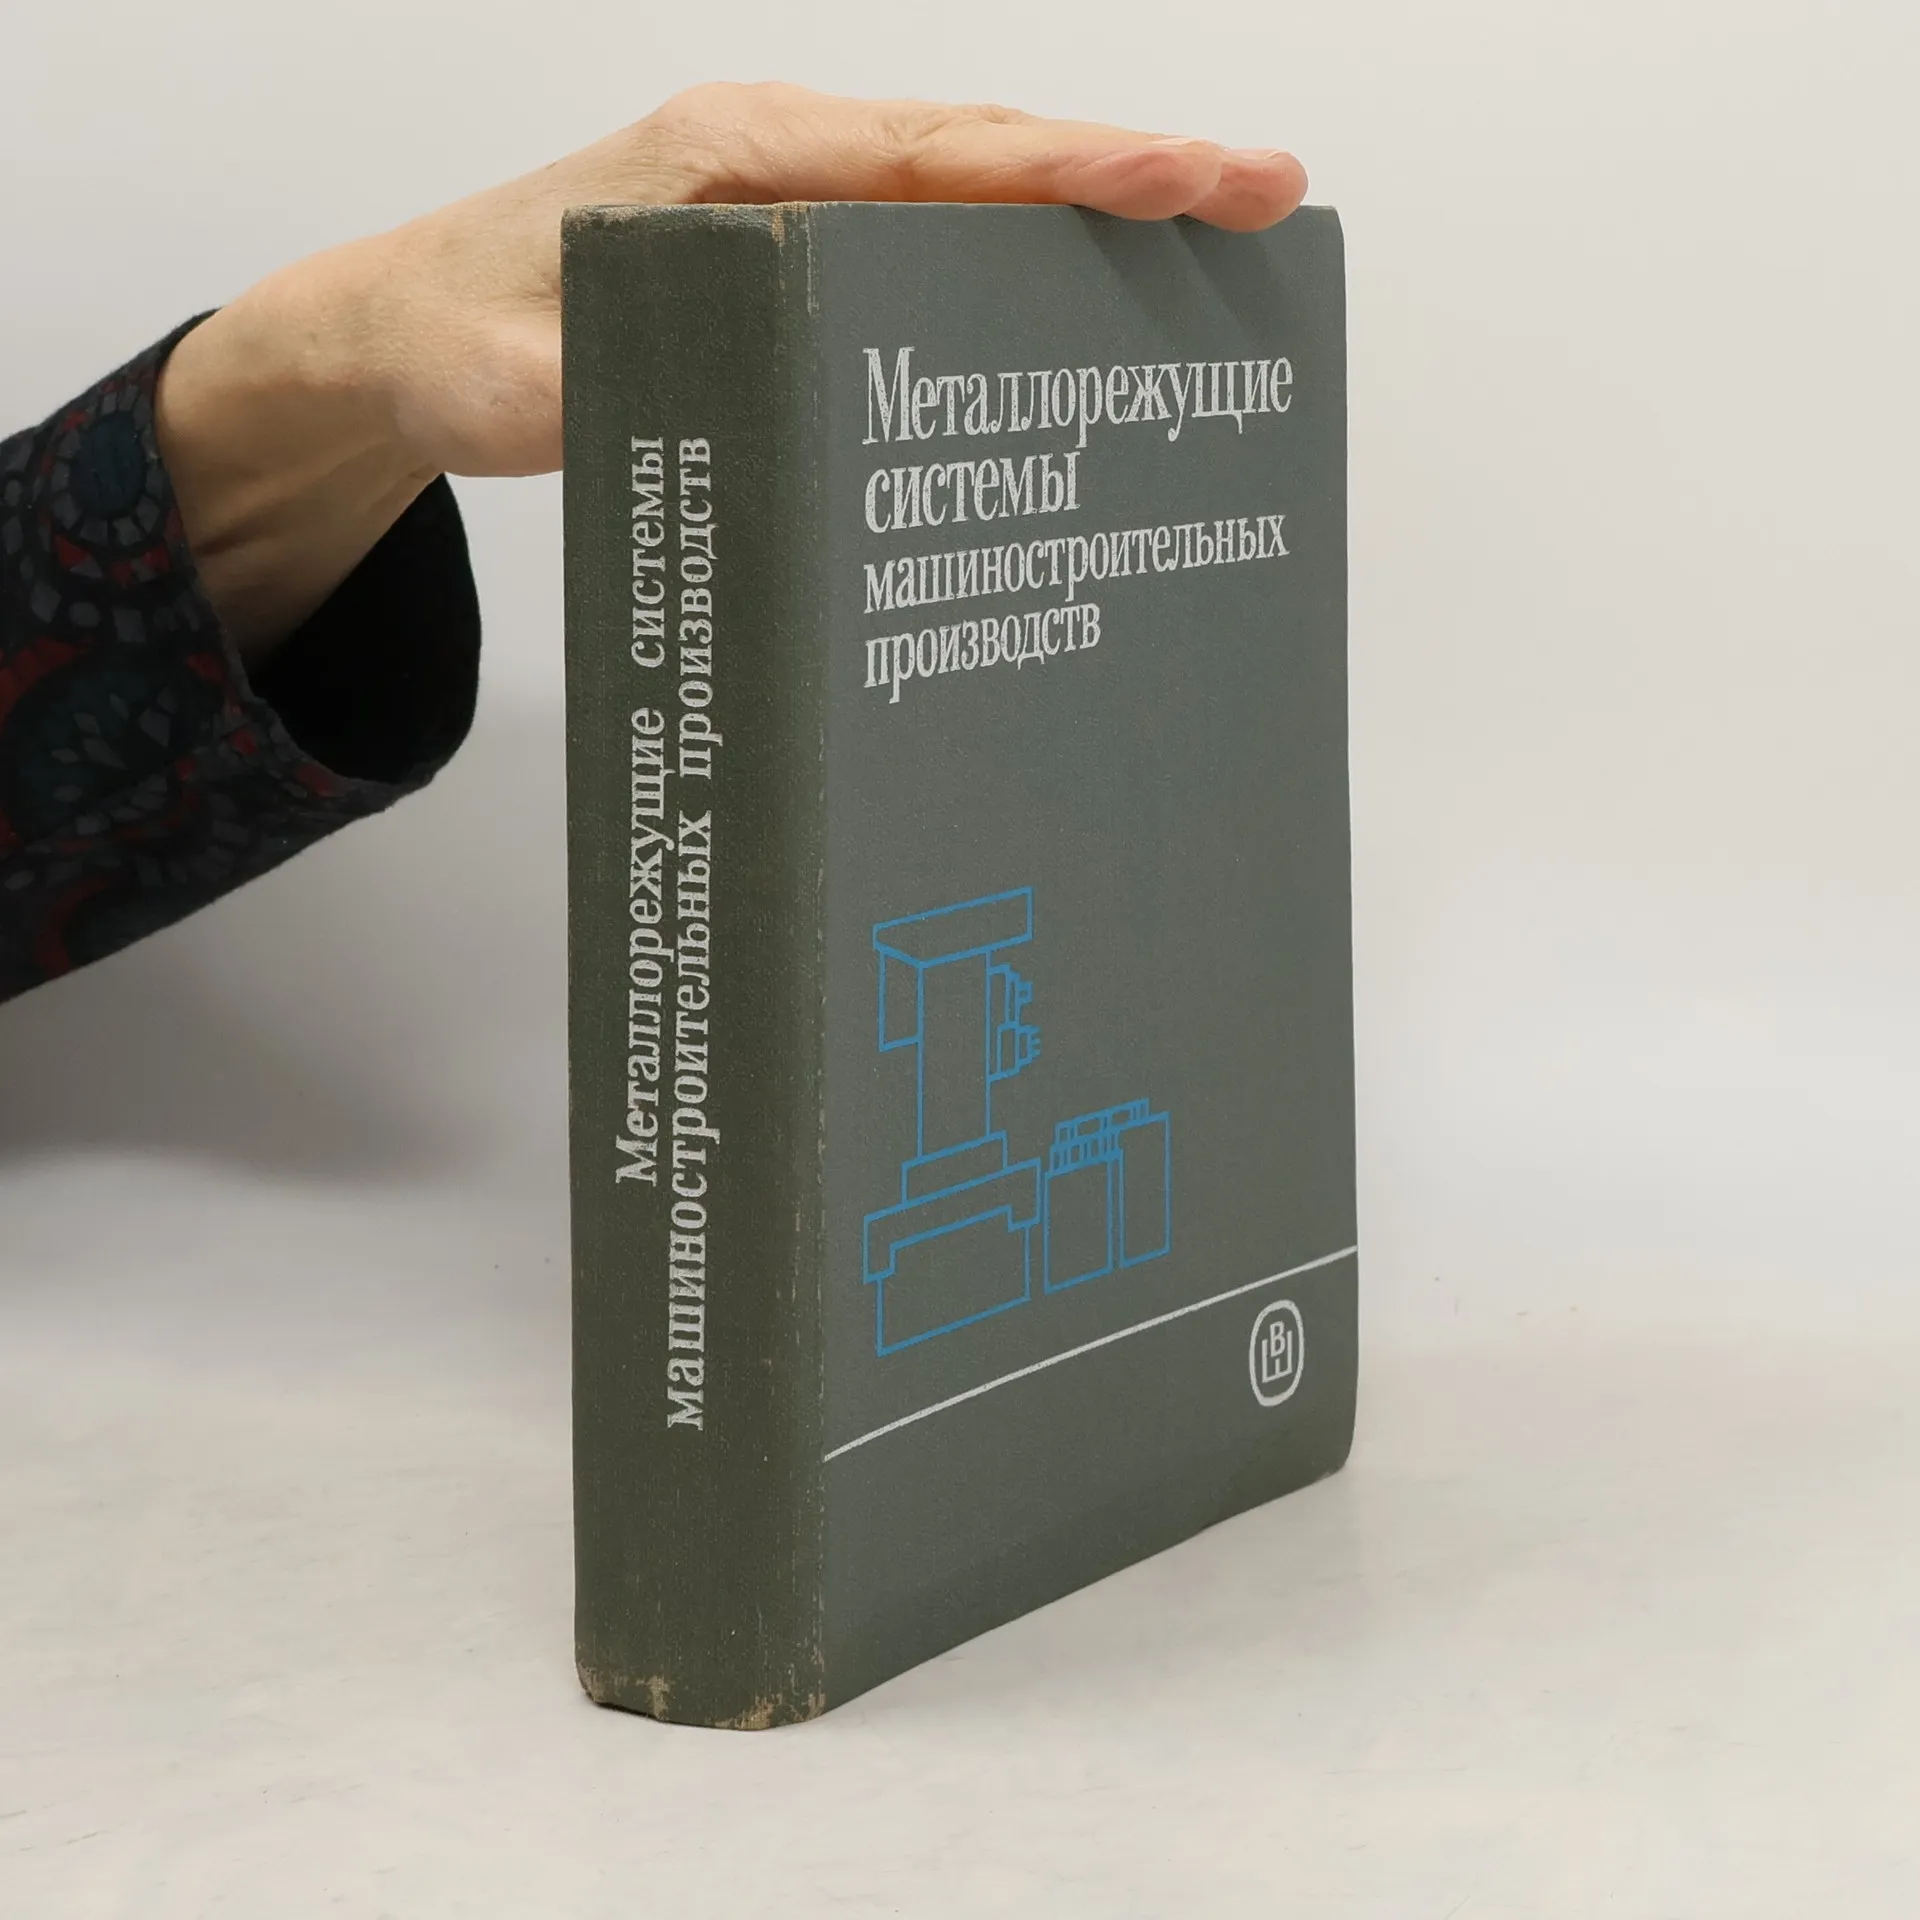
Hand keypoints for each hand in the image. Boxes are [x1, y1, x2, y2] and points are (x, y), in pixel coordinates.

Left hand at [156, 85, 1307, 656]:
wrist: (411, 332)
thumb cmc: (462, 331)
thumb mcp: (514, 377)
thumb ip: (605, 384)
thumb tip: (710, 405)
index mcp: (734, 161)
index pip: (934, 153)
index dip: (1066, 167)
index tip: (1181, 175)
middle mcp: (783, 166)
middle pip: (987, 160)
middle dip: (1133, 178)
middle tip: (1268, 198)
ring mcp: (799, 211)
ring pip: (975, 202)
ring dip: (1096, 225)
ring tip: (1222, 249)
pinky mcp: (799, 263)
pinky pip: (933, 255)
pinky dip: (1023, 270)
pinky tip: (1088, 313)